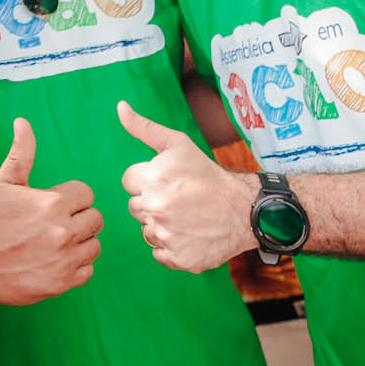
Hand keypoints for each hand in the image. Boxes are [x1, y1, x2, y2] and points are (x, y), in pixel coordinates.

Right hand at [0, 118, 103, 304]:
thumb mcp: (3, 183)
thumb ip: (21, 153)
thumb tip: (23, 122)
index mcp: (52, 203)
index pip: (87, 194)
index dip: (71, 196)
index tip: (54, 203)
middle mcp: (62, 231)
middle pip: (95, 219)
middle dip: (79, 218)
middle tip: (56, 222)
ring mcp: (64, 260)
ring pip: (94, 245)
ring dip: (80, 242)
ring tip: (57, 241)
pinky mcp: (62, 283)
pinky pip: (88, 270)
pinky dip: (77, 266)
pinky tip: (57, 260)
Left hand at [119, 101, 257, 272]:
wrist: (244, 210)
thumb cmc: (208, 175)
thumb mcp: (178, 144)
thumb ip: (144, 128)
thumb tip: (120, 107)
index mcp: (153, 178)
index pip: (129, 181)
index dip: (148, 180)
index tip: (169, 181)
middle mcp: (156, 207)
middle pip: (135, 206)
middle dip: (152, 201)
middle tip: (180, 198)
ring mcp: (166, 234)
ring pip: (146, 229)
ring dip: (161, 224)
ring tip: (186, 215)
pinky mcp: (177, 258)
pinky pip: (158, 252)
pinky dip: (171, 245)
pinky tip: (189, 234)